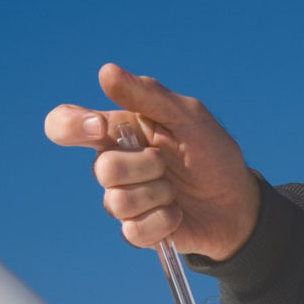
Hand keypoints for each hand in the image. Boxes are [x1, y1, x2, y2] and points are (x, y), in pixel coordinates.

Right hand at [44, 63, 258, 259]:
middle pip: (102, 168)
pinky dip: (165, 220)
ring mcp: (123, 200)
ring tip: (176, 189)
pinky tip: (178, 213)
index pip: (65, 124)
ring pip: (118, 201)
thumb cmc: (212, 153)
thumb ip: (150, 95)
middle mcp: (113, 165)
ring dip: (159, 194)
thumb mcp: (190, 117)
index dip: (70, 126)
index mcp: (118, 132)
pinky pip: (134, 231)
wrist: (238, 201)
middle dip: (146, 166)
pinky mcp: (136, 231)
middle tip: (169, 163)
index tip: (99, 127)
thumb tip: (106, 72)